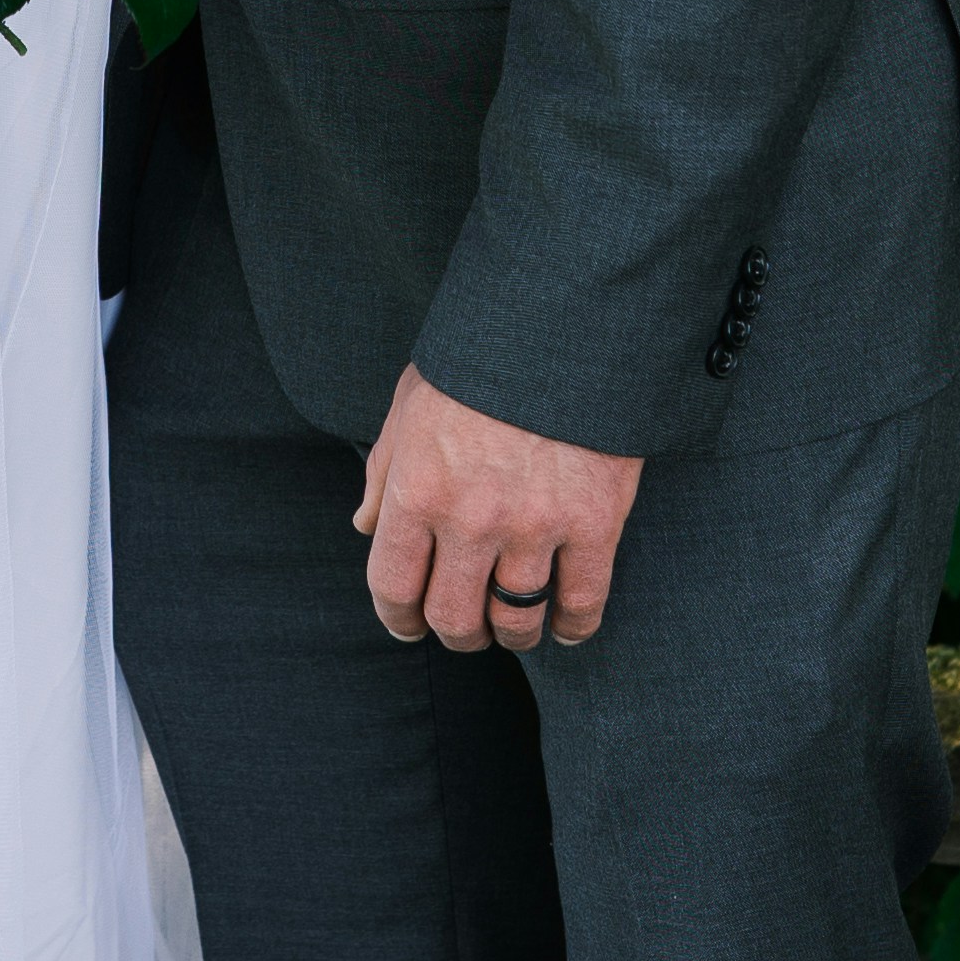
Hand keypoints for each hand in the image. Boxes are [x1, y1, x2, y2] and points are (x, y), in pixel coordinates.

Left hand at [353, 363, 641, 656]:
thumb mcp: (410, 404)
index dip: (398, 618)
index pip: (393, 587)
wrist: (561, 325)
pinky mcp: (592, 524)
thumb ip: (385, 472)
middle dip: (456, 635)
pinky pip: (582, 604)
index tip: (408, 625)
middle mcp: (470, 519)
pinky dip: (573, 627)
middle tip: (466, 629)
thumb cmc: (478, 363)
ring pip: (517, 621)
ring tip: (513, 626)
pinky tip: (566, 625)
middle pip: (454, 619)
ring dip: (511, 635)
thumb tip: (366, 526)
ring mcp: (534, 526)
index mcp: (418, 489)